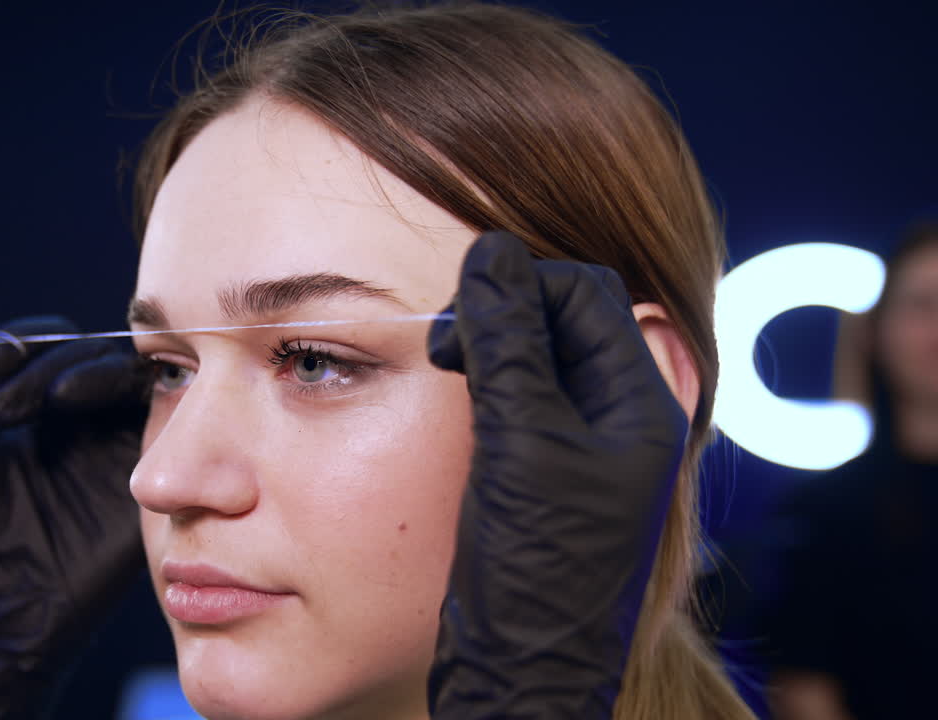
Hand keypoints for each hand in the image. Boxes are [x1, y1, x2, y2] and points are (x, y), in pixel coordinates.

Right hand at [427, 233, 687, 718]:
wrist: (520, 665)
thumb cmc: (538, 564)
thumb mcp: (524, 442)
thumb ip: (512, 344)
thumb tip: (492, 255)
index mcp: (641, 404)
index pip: (586, 294)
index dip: (522, 285)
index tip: (460, 310)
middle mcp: (620, 417)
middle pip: (564, 318)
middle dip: (505, 312)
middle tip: (447, 342)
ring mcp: (583, 445)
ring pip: (537, 355)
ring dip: (490, 344)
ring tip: (446, 365)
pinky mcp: (544, 469)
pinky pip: (519, 396)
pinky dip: (484, 381)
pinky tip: (453, 396)